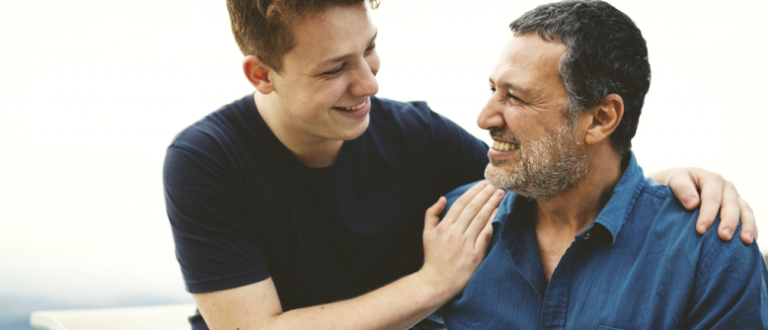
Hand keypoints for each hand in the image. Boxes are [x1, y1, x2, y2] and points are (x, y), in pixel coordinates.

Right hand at [418, 181, 504, 296]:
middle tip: (496, 185)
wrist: (436, 282)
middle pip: (473, 209)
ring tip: (500, 194)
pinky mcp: (475, 256)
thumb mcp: (426, 233)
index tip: (483, 184)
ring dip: (492, 205)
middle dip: (486, 195)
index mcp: (443, 227)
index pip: (461, 204)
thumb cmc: (432, 257)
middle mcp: (455, 234)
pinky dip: (492, 222)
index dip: (473, 192)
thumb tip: (443, 198)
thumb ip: (432, 214)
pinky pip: (486, 236)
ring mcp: (466, 245)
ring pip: (481, 220)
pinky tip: (499, 213)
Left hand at [664, 168, 755, 244]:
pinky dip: (751, 228)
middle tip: (724, 237)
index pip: (712, 197)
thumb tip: (693, 204)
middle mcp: (727, 187)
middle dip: (728, 221)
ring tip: (745, 240)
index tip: (701, 229)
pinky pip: (748, 218)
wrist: (683, 184)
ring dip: (747, 226)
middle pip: (731, 205)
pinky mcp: (739, 208)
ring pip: (745, 211)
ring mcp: (735, 198)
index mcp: (712, 179)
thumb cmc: (678, 183)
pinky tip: (750, 241)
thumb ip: (682, 188)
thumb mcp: (675, 180)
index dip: (708, 213)